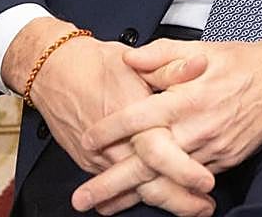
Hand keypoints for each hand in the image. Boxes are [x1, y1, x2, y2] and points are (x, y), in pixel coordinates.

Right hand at [1, 18, 211, 214]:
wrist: (55, 72)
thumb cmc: (97, 65)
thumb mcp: (139, 60)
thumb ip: (172, 68)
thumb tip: (200, 64)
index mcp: (134, 117)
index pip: (162, 153)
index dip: (186, 171)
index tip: (207, 181)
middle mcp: (117, 144)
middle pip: (151, 183)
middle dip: (181, 200)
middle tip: (206, 206)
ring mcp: (103, 158)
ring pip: (136, 190)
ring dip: (165, 202)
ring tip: (191, 208)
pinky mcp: (92, 164)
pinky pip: (118, 188)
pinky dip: (136, 199)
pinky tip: (157, 204)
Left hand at [74, 34, 261, 210]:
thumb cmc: (241, 61)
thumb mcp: (201, 48)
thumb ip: (160, 54)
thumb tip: (128, 59)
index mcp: (188, 97)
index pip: (140, 118)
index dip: (110, 130)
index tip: (87, 138)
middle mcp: (198, 127)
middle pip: (147, 161)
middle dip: (111, 182)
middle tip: (81, 198)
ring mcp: (213, 148)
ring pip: (167, 178)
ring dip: (134, 195)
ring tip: (105, 207)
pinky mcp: (226, 160)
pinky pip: (191, 181)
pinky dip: (168, 193)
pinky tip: (148, 199)